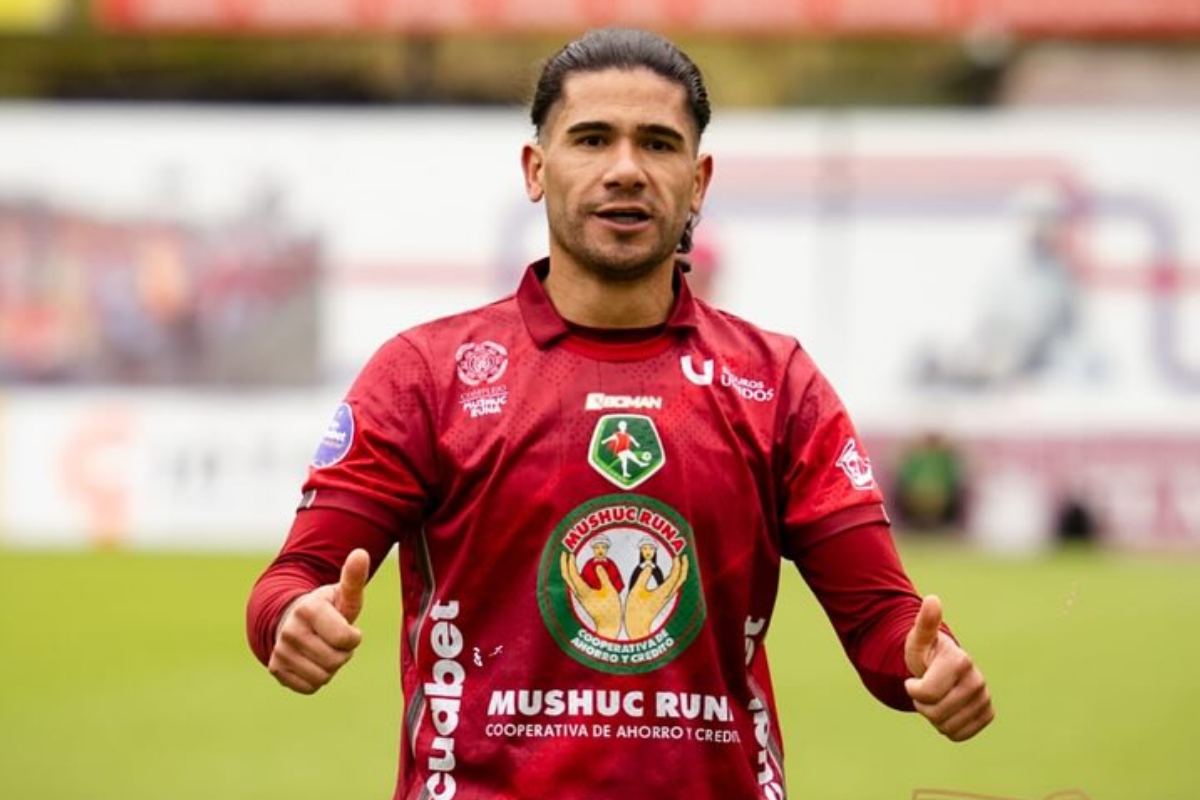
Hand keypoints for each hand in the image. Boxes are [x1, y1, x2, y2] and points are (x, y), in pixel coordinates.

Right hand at [268, 549, 369, 693]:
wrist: (294, 619)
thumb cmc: (327, 607)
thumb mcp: (342, 593)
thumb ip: (354, 577)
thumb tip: (361, 553)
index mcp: (308, 609)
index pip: (346, 639)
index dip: (353, 638)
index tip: (347, 628)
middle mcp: (289, 630)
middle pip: (335, 661)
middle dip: (343, 653)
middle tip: (334, 640)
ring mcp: (280, 651)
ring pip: (323, 676)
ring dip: (330, 667)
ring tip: (323, 648)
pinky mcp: (276, 669)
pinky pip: (309, 687)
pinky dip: (316, 678)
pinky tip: (312, 661)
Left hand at [560, 552, 621, 637]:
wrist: (607, 626)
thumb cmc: (610, 610)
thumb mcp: (610, 591)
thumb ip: (604, 577)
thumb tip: (598, 566)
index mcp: (584, 591)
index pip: (573, 574)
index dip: (571, 563)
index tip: (571, 553)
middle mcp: (579, 594)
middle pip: (566, 577)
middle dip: (564, 564)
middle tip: (564, 554)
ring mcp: (580, 597)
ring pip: (569, 581)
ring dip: (568, 569)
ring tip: (569, 560)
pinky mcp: (583, 599)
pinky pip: (574, 584)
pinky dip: (573, 576)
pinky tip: (579, 573)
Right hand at [624, 555, 686, 638]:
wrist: (637, 626)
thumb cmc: (636, 611)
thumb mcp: (636, 591)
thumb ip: (643, 577)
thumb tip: (649, 566)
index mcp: (662, 592)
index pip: (674, 576)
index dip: (676, 565)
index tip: (676, 556)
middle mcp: (667, 595)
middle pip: (681, 579)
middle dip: (684, 567)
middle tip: (683, 556)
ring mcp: (666, 598)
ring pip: (678, 583)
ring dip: (680, 572)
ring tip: (679, 563)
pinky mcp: (663, 600)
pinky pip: (674, 586)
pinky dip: (675, 578)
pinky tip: (671, 575)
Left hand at [904, 594, 994, 741]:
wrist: (942, 669)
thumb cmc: (925, 653)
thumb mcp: (919, 639)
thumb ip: (925, 622)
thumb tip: (933, 599)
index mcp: (960, 661)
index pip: (926, 694)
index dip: (913, 690)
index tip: (914, 679)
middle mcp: (977, 680)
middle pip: (936, 713)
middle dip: (922, 704)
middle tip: (925, 689)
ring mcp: (985, 698)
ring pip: (946, 726)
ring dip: (934, 716)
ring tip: (936, 697)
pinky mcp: (987, 715)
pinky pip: (959, 734)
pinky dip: (947, 727)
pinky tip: (947, 710)